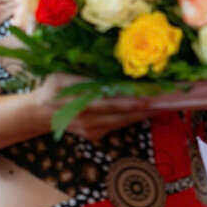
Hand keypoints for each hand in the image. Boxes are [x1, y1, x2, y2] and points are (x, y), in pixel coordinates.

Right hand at [34, 73, 161, 141]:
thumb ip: (82, 77)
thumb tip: (106, 71)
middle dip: (147, 107)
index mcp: (79, 102)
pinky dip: (133, 118)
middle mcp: (88, 119)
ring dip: (144, 114)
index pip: (113, 101)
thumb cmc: (51, 89)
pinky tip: (147, 111)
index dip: (133, 99)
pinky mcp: (95, 135)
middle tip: (167, 100)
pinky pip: (118, 125)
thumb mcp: (61, 77)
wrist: (39, 114)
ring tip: (164, 104)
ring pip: (124, 121)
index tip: (152, 95)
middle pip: (123, 113)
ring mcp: (93, 130)